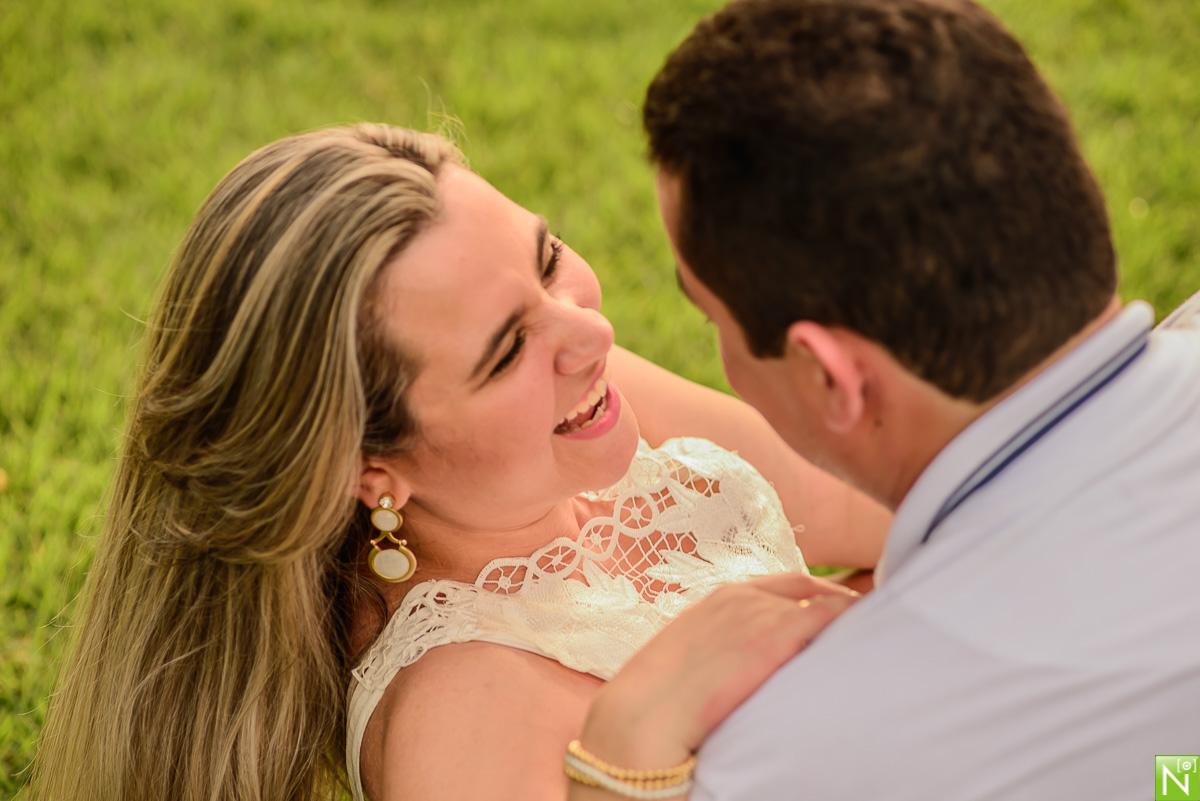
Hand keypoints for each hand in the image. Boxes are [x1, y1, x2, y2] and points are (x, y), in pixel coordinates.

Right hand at [577, 574, 857, 776]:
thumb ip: (722, 643)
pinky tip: (870, 639)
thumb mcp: (691, 653)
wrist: (645, 713)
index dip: (817, 593)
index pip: (787, 583)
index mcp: (721, 596)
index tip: (838, 609)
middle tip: (868, 620)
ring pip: (822, 606)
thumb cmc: (662, 697)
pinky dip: (850, 624)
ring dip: (848, 621)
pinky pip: (826, 619)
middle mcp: (743, 596)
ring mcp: (759, 613)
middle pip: (809, 589)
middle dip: (839, 601)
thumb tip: (741, 663)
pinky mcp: (774, 637)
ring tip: (877, 637)